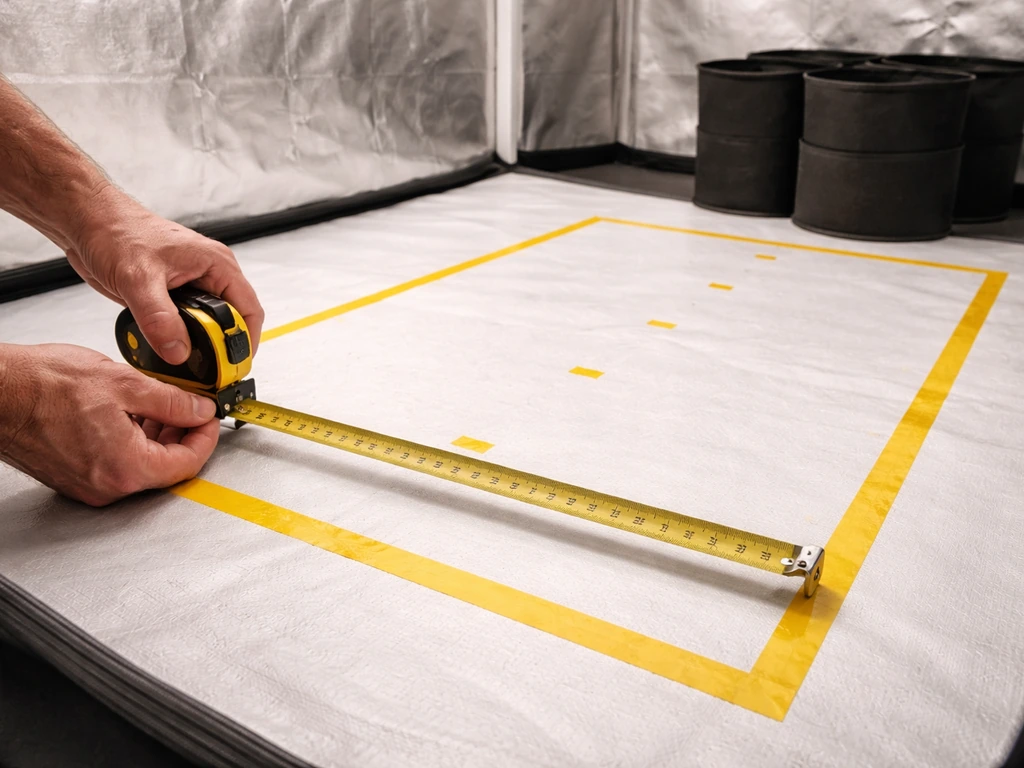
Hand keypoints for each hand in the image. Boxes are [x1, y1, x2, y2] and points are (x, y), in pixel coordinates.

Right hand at [0, 343, 220, 506]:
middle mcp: (108, 486)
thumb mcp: (124, 383)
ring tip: (158, 404)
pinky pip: (117, 464)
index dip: (206, 437)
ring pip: (142, 465)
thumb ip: (172, 401)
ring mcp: (89, 485)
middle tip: (189, 406)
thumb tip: (200, 409)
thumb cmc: (42, 386)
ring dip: (157, 436)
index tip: (210, 417)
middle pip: (166, 467)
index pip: (188, 463)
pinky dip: (132, 441)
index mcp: (126, 468)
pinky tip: (130, 414)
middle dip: (182, 434)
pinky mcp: (74, 477)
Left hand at [65, 185, 263, 365]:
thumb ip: (159, 319)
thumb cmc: (116, 232)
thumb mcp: (139, 279)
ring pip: (208, 325)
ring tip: (187, 364)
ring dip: (199, 345)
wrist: (87, 222)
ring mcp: (191, 285)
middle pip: (231, 321)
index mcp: (216, 264)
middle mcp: (209, 275)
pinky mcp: (172, 295)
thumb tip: (179, 351)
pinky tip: (168, 348)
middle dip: (222, 348)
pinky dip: (180, 339)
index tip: (233, 367)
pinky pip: (186, 324)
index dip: (245, 341)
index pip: (248, 310)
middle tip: (208, 371)